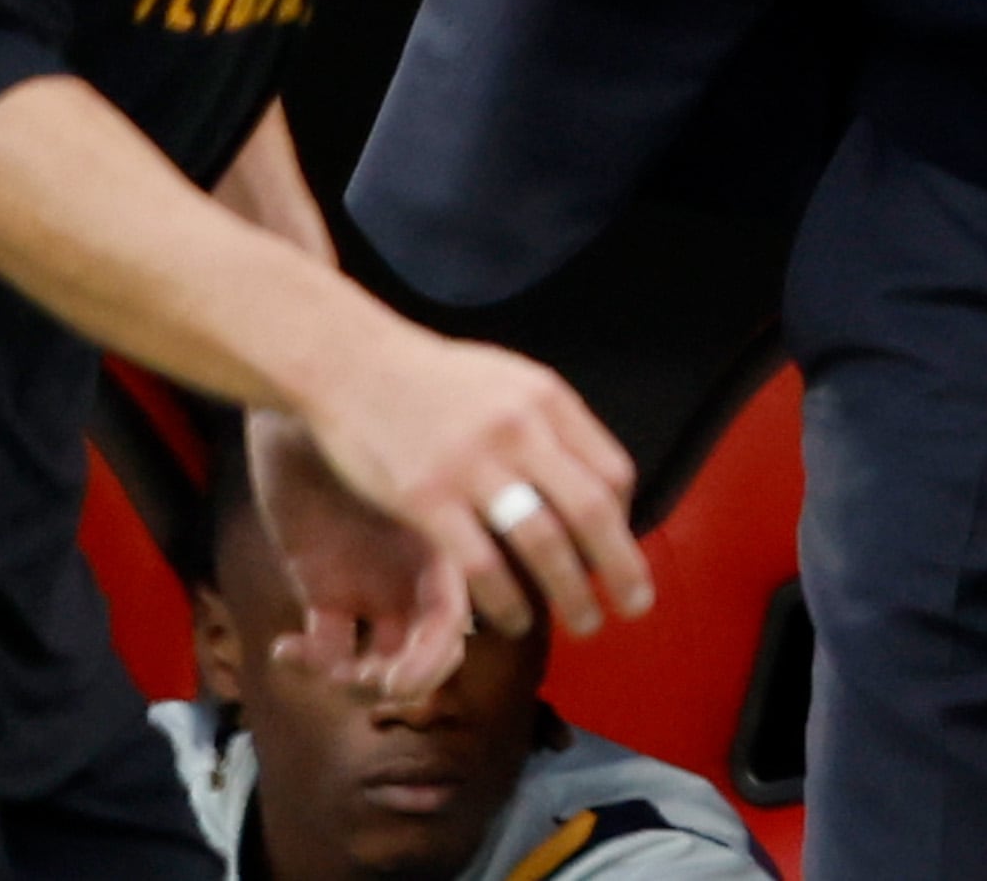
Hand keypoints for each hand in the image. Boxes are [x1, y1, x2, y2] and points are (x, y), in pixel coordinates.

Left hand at [246, 408, 473, 699]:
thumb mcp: (398, 456)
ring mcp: (370, 585)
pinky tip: (284, 649)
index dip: (436, 658)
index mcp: (442, 551)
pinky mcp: (324, 587)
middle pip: (426, 657)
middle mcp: (412, 577)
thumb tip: (464, 555)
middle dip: (405, 682)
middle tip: (374, 683)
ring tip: (327, 670)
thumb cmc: (363, 409)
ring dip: (356, 684)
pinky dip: (307, 664)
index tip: (401, 673)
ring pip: (378, 663)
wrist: (310, 389)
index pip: (453, 626)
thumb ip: (431, 500)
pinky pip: (326, 646)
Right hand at [282, 314, 649, 694]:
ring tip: (586, 622)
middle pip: (590, 511)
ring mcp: (471, 465)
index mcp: (545, 399)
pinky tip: (515, 618)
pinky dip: (508, 600)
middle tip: (635, 606)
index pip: (612, 471)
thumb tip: (595, 487)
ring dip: (573, 594)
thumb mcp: (508, 380)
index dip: (625, 521)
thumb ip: (551, 426)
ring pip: (543, 544)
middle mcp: (517, 429)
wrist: (351, 364)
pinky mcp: (426, 499)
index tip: (618, 551)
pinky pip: (483, 565)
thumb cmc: (433, 379)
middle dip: (621, 568)